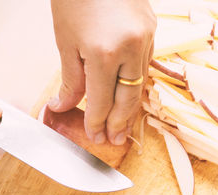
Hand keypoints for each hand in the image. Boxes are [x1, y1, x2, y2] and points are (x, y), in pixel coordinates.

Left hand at [50, 0, 155, 144]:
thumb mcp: (65, 39)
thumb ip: (71, 78)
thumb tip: (65, 105)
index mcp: (104, 52)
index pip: (101, 100)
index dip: (97, 121)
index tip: (94, 135)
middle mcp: (131, 48)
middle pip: (128, 98)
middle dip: (119, 123)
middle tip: (113, 141)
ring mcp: (146, 39)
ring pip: (141, 84)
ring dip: (130, 107)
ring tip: (122, 125)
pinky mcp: (152, 31)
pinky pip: (146, 66)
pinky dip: (136, 84)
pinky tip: (129, 95)